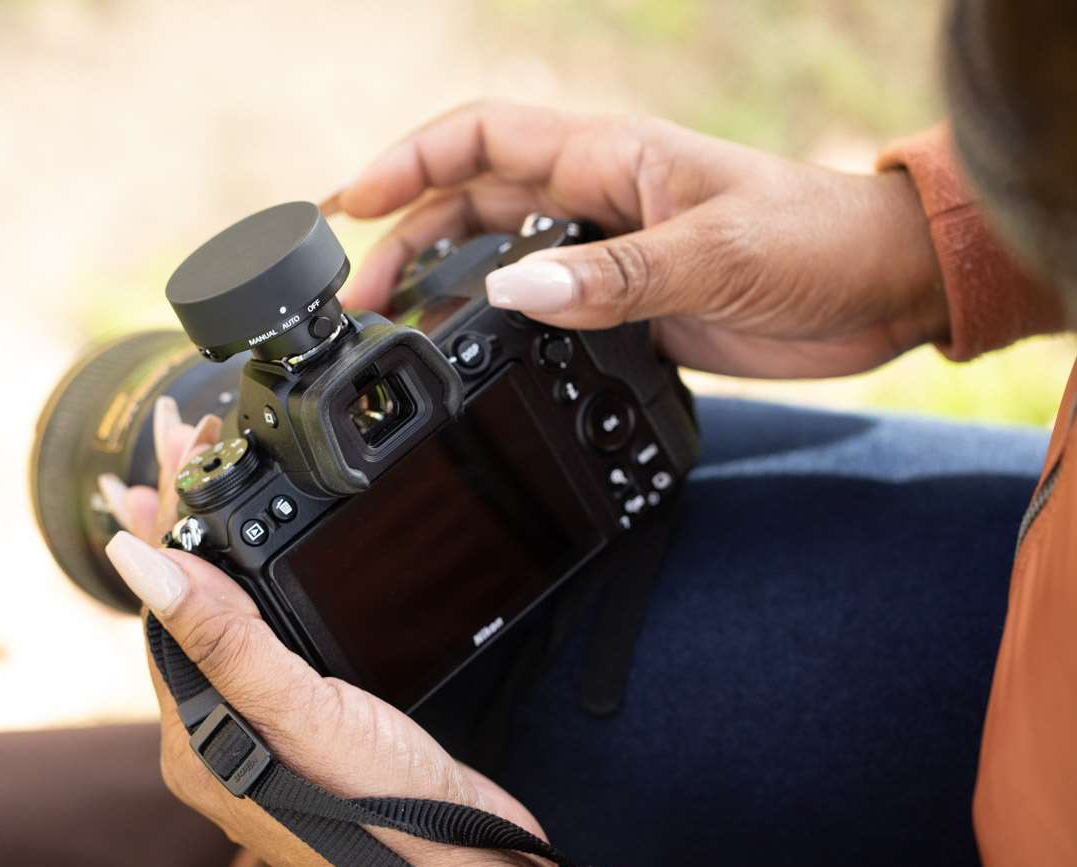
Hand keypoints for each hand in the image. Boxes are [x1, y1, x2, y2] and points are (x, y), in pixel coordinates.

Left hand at [99, 399, 548, 866]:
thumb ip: (222, 638)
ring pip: (222, 625)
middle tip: (180, 441)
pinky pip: (261, 646)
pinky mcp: (305, 731)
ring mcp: (259, 736)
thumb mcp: (300, 711)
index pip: (162, 605)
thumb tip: (136, 562)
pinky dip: (252, 592)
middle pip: (184, 609)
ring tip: (196, 486)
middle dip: (178, 521)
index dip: (164, 519)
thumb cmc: (385, 814)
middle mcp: (216, 737)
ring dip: (212, 550)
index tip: (171, 444)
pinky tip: (259, 570)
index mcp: (195, 736)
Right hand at [331, 100, 948, 378]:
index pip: (483, 138)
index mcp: (610, 157)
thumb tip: (507, 289)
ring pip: (496, 259)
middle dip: (405, 242)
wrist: (883, 290)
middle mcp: (597, 199)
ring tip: (398, 335)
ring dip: (442, 288)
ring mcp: (607, 254)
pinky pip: (541, 312)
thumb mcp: (715, 254)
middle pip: (470, 204)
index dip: (408, 162)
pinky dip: (497, 332)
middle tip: (362, 300)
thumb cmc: (818, 242)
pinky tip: (474, 362)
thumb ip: (612, 276)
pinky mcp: (627, 305)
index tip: (351, 202)